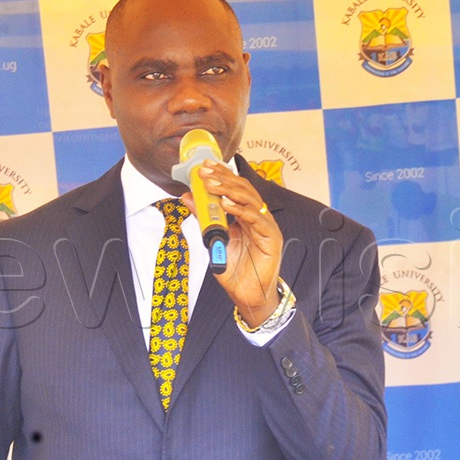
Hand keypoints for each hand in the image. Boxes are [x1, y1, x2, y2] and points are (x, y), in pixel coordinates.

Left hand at [181, 159, 283, 326]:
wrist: (247, 294)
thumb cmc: (235, 269)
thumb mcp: (213, 239)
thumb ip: (204, 218)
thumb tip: (188, 197)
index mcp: (246, 215)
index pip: (235, 188)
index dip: (222, 175)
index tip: (205, 166)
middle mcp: (258, 217)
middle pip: (243, 190)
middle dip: (223, 179)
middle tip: (205, 172)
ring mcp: (266, 226)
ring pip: (250, 200)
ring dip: (229, 191)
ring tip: (211, 185)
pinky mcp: (271, 238)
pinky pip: (256, 219)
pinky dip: (240, 210)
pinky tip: (226, 204)